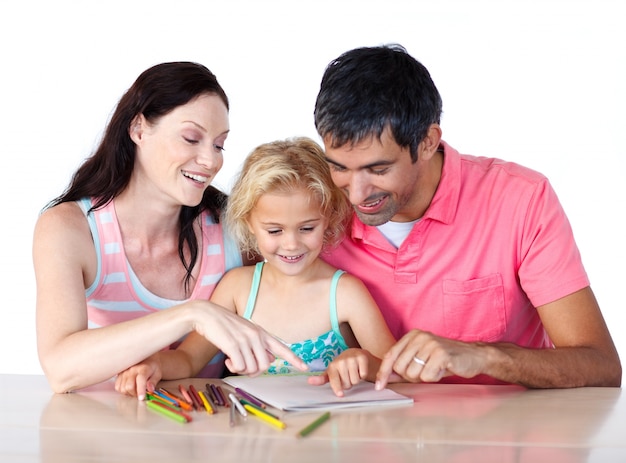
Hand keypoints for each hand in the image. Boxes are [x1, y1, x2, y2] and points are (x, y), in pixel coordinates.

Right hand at [115, 354, 161, 399]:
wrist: (146, 359)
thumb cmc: (152, 368)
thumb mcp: (157, 374)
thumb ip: (153, 382)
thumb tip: (150, 390)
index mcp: (143, 369)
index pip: (140, 380)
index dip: (140, 390)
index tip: (141, 398)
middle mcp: (132, 370)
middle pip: (129, 387)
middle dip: (135, 394)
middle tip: (141, 393)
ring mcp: (124, 372)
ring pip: (122, 388)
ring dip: (129, 393)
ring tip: (135, 389)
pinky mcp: (119, 375)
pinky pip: (118, 387)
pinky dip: (123, 390)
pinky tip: (129, 388)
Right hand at [191, 302, 307, 375]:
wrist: (206, 314)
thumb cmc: (225, 326)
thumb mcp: (245, 332)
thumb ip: (258, 345)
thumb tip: (268, 361)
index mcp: (261, 332)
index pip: (281, 347)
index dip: (294, 358)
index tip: (305, 366)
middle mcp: (256, 335)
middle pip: (265, 366)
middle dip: (254, 372)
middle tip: (243, 368)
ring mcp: (245, 340)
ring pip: (252, 369)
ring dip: (241, 370)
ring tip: (232, 362)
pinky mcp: (233, 345)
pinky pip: (239, 367)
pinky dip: (233, 368)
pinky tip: (227, 360)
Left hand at [308, 348, 370, 396]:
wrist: (355, 354)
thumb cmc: (341, 367)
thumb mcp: (331, 372)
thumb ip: (321, 379)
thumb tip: (309, 381)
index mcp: (332, 366)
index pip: (334, 380)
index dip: (337, 388)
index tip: (340, 395)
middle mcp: (341, 361)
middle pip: (347, 384)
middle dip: (348, 383)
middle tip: (348, 376)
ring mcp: (352, 358)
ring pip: (355, 380)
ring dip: (356, 380)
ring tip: (354, 373)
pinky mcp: (362, 357)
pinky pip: (363, 375)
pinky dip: (363, 375)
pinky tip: (360, 369)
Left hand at [375, 329, 486, 389]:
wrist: (474, 356)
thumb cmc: (446, 359)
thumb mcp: (422, 358)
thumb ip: (404, 365)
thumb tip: (385, 377)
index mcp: (412, 335)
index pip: (390, 355)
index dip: (383, 372)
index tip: (379, 386)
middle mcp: (419, 337)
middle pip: (400, 367)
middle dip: (410, 376)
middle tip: (425, 371)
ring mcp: (430, 344)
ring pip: (412, 374)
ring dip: (424, 377)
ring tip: (435, 369)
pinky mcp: (441, 354)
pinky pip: (427, 376)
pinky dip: (434, 378)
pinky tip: (442, 371)